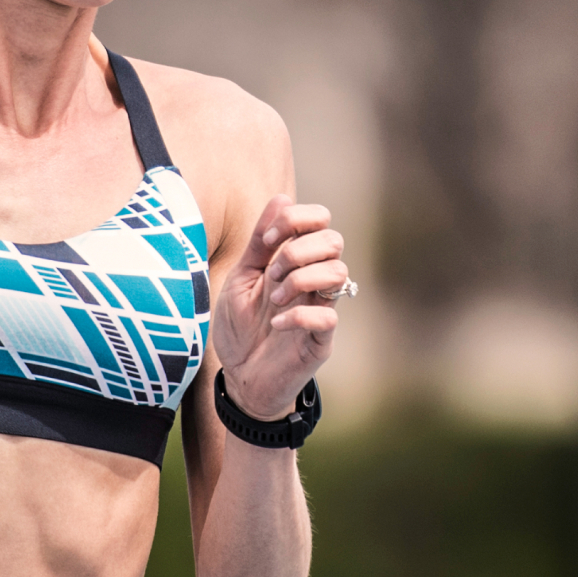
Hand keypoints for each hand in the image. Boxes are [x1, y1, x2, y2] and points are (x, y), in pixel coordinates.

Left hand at [210, 196, 348, 419]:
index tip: (268, 238)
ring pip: (338, 272)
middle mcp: (314, 281)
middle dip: (298, 250)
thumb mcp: (241, 279)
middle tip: (271, 274)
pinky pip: (329, 316)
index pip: (320, 221)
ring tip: (274, 299)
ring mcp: (321, 309)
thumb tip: (281, 197)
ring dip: (300, 279)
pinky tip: (277, 324)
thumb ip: (260, 243)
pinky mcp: (321, 340)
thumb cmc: (239, 328)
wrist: (239, 379)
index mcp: (297, 261)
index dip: (297, 219)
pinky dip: (299, 314)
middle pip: (334, 241)